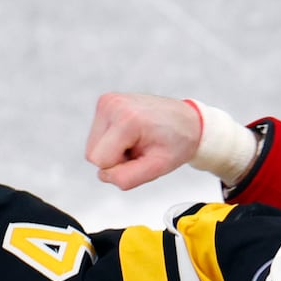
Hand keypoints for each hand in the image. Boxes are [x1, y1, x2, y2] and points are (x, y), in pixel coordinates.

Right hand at [85, 92, 200, 190]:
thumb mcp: (157, 168)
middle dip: (116, 159)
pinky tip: (132, 135)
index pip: (100, 161)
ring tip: (137, 141)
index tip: (142, 156)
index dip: (120, 167)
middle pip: (92, 155)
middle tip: (140, 149)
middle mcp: (112, 104)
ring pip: (92, 148)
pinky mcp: (105, 103)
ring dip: (114, 151)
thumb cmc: (176, 142)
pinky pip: (97, 138)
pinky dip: (113, 142)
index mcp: (126, 119)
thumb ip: (127, 178)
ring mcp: (107, 101)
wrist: (187, 120)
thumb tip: (103, 175)